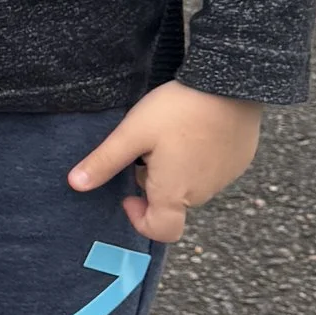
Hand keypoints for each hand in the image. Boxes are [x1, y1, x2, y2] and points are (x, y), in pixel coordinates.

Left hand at [68, 80, 262, 244]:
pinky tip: (193, 130)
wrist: (230, 83)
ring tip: (169, 135)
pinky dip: (198, 158)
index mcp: (175, 193)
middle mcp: (204, 192)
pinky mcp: (240, 160)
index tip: (129, 195)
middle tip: (146, 150)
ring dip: (176, 170)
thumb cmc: (179, 110)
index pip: (161, 231)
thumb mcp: (133, 133)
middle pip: (173, 203)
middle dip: (153, 183)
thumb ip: (104, 162)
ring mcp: (226, 177)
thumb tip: (75, 184)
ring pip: (192, 184)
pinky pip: (213, 169)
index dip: (141, 220)